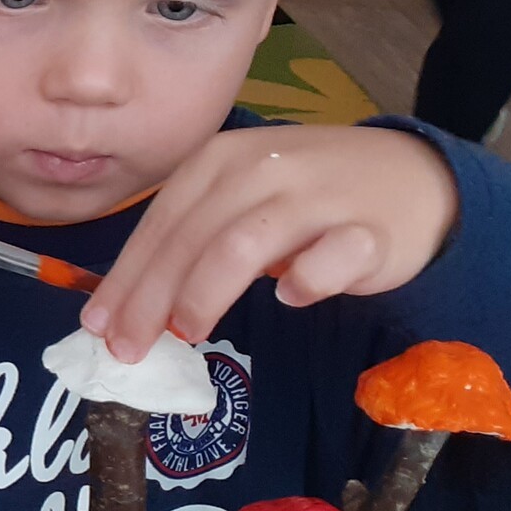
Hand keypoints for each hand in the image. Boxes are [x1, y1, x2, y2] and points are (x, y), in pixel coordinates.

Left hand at [82, 126, 457, 360]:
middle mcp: (260, 169)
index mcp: (219, 160)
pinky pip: (332, 256)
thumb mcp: (238, 202)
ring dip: (205, 293)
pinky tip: (291, 299)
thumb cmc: (306, 197)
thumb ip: (189, 242)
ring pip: (242, 245)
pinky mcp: (369, 229)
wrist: (413, 176)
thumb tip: (124, 310)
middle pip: (190, 239)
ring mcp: (316, 196)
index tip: (97, 327)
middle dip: (150, 298)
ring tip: (187, 332)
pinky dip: (306, 280)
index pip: (160, 223)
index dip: (125, 278)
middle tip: (129, 349)